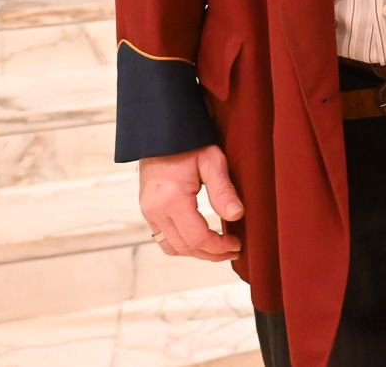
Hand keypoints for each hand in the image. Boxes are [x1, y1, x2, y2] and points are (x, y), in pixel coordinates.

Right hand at [139, 145, 242, 260]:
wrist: (161, 131)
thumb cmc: (189, 142)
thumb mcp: (212, 160)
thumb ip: (223, 190)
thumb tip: (237, 215)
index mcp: (170, 199)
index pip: (196, 238)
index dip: (219, 246)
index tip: (237, 244)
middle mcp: (155, 210)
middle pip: (184, 247)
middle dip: (211, 253)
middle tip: (234, 249)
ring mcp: (148, 212)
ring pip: (172, 247)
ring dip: (196, 252)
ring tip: (220, 248)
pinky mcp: (148, 210)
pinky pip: (163, 239)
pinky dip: (183, 245)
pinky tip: (201, 240)